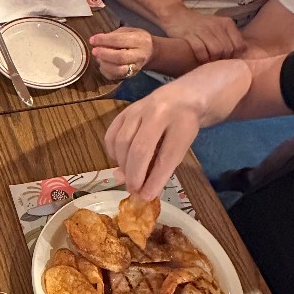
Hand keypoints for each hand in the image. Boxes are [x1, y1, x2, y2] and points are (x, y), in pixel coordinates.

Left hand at [89, 28, 152, 80]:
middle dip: (104, 54)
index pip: (119, 40)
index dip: (104, 40)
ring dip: (104, 64)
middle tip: (94, 50)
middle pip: (120, 57)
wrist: (151, 52)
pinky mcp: (130, 76)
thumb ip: (114, 35)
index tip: (92, 39)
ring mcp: (135, 68)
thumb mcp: (129, 31)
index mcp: (139, 40)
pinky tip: (102, 64)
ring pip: (118, 70)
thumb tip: (98, 41)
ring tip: (97, 57)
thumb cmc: (136, 39)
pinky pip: (115, 76)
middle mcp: (139, 55)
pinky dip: (105, 70)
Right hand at [104, 82, 201, 197]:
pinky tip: (122, 160)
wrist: (181, 97)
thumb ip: (162, 167)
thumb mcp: (182, 146)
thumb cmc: (182, 128)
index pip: (166, 157)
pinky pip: (111, 135)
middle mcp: (158, 113)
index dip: (155, 180)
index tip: (146, 197)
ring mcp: (138, 110)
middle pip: (140, 150)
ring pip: (122, 142)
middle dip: (135, 175)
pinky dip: (113, 153)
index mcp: (181, 123)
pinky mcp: (124, 111)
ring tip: (129, 176)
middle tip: (134, 190)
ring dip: (123, 166)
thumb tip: (139, 191)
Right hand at [161, 8, 245, 62]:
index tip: (227, 60)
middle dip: (223, 59)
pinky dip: (202, 58)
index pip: (239, 45)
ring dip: (213, 60)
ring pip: (216, 51)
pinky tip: (199, 60)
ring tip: (209, 63)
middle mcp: (217, 25)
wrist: (177, 15)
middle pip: (228, 50)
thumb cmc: (199, 25)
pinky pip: (200, 50)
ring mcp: (203, 30)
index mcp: (226, 23)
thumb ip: (227, 37)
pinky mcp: (190, 34)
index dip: (235, 56)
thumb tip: (237, 56)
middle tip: (216, 63)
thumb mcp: (217, 26)